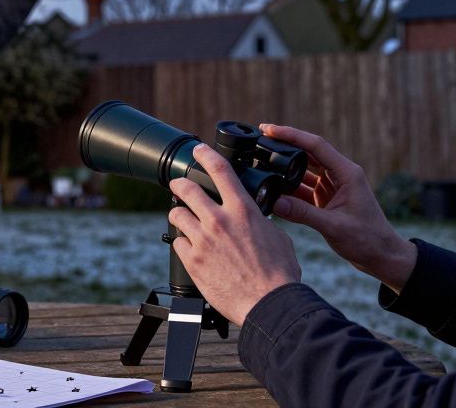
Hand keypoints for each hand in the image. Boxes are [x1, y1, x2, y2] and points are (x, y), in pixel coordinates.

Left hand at [168, 144, 301, 326]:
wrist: (269, 305)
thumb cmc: (279, 275)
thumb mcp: (277, 237)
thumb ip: (260, 222)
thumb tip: (254, 219)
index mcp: (243, 210)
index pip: (220, 170)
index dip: (206, 155)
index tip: (198, 150)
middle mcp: (220, 221)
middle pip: (187, 188)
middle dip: (179, 183)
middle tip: (178, 184)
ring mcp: (203, 240)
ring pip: (176, 214)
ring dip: (178, 213)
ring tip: (181, 217)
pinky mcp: (193, 261)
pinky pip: (176, 243)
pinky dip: (181, 242)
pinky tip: (189, 247)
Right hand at [262, 124, 416, 292]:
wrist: (383, 257)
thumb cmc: (368, 240)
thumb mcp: (333, 226)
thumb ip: (303, 214)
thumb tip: (274, 202)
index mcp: (347, 173)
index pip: (316, 146)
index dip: (291, 135)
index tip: (269, 129)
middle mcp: (340, 175)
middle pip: (309, 153)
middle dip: (285, 145)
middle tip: (261, 139)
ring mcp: (334, 187)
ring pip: (305, 170)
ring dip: (286, 167)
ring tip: (263, 162)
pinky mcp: (328, 199)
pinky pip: (305, 188)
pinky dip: (290, 189)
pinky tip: (274, 190)